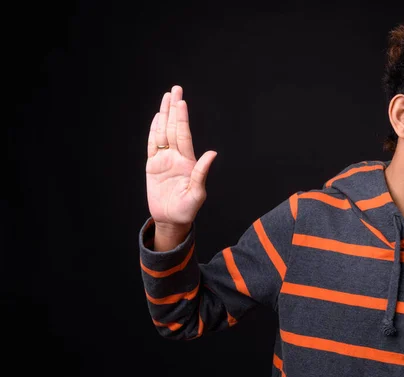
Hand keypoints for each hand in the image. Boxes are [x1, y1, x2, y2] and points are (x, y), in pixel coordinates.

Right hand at [145, 85, 216, 232]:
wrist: (172, 220)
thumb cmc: (187, 210)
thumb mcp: (197, 193)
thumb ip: (202, 172)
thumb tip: (212, 153)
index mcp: (187, 162)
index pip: (183, 135)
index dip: (182, 118)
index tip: (182, 102)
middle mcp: (176, 157)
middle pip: (173, 128)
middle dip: (174, 109)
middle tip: (175, 89)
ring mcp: (164, 160)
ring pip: (162, 133)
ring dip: (164, 115)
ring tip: (166, 97)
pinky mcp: (153, 166)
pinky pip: (152, 145)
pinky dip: (153, 131)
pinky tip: (156, 118)